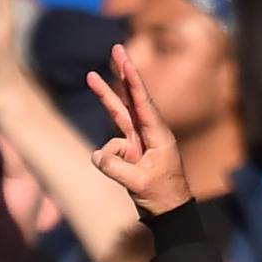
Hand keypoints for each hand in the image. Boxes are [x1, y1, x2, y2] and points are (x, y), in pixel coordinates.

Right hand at [87, 44, 190, 215]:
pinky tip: (117, 171)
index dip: (133, 81)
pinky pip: (111, 148)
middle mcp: (149, 132)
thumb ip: (116, 168)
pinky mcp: (131, 153)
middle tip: (117, 48)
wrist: (169, 212)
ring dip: (106, 98)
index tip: (126, 60)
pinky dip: (107, 158)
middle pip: (130, 99)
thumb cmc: (161, 196)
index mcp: (158, 135)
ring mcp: (139, 142)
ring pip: (118, 115)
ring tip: (91, 77)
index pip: (143, 103)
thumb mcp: (138, 184)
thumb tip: (95, 156)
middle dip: (121, 74)